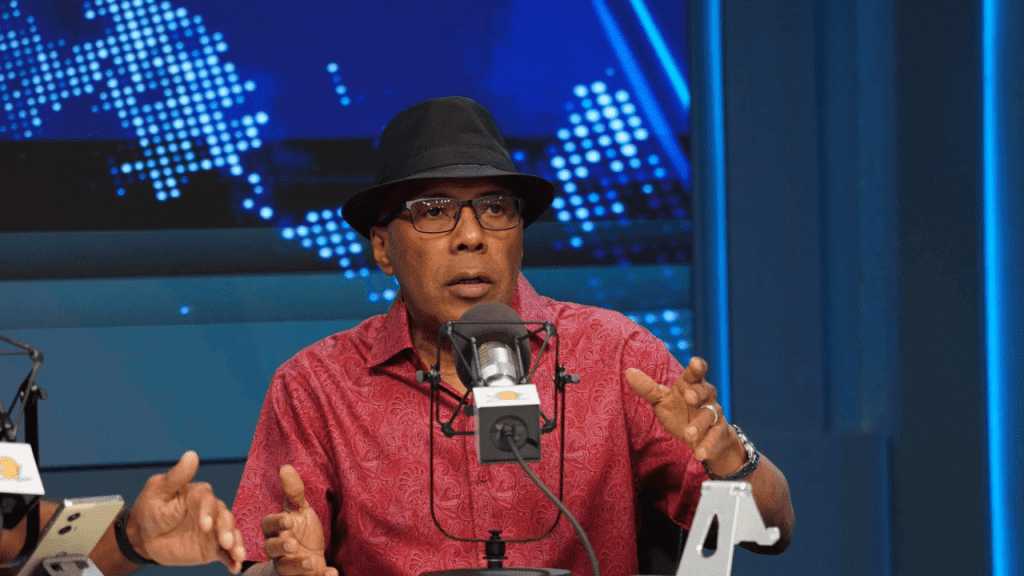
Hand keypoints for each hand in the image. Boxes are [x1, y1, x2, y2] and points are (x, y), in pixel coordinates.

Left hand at [127, 450, 244, 572]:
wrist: (143, 537)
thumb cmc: (150, 509)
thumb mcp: (158, 490)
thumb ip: (177, 476)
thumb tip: (191, 455)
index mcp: (199, 496)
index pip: (209, 502)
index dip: (209, 513)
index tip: (205, 525)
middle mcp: (211, 512)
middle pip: (226, 518)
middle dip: (227, 530)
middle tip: (226, 542)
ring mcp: (213, 531)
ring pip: (231, 534)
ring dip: (236, 544)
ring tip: (237, 555)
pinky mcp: (211, 548)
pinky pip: (226, 553)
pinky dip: (233, 560)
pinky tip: (235, 567)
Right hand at [261, 465, 337, 575]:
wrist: (309, 558)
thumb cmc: (301, 530)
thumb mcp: (300, 510)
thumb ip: (293, 492)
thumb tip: (284, 467)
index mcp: (275, 530)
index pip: (268, 525)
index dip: (277, 522)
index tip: (289, 520)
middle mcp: (277, 550)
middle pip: (272, 550)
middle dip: (282, 548)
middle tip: (293, 545)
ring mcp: (289, 567)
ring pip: (286, 569)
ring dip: (298, 567)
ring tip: (312, 562)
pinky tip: (331, 572)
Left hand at [626, 356, 746, 476]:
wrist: (702, 436)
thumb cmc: (680, 411)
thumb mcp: (662, 400)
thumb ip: (647, 388)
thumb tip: (629, 371)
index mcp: (691, 385)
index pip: (695, 373)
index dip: (697, 367)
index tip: (695, 362)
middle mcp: (706, 397)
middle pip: (705, 391)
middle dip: (697, 393)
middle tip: (689, 397)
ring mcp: (713, 414)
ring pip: (709, 415)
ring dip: (699, 424)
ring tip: (688, 434)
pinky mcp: (718, 431)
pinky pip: (715, 437)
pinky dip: (707, 445)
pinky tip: (699, 453)